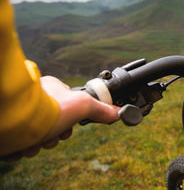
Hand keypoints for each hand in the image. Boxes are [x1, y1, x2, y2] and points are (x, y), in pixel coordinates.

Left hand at [2, 76, 119, 160]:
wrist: (16, 122)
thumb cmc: (47, 109)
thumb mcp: (82, 106)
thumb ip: (100, 109)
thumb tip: (118, 112)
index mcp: (52, 89)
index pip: (68, 106)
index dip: (71, 121)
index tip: (70, 126)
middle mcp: (37, 100)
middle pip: (54, 124)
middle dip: (55, 135)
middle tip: (55, 134)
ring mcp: (22, 114)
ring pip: (38, 135)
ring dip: (41, 143)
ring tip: (37, 140)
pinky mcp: (10, 129)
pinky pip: (21, 142)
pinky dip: (25, 147)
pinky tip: (24, 144)